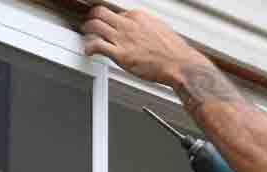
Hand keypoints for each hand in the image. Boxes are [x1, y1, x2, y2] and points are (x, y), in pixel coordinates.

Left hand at [82, 6, 198, 84]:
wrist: (179, 64)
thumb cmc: (173, 52)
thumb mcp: (158, 29)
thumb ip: (145, 28)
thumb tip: (140, 32)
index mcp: (137, 16)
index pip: (116, 13)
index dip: (111, 21)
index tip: (109, 28)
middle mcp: (128, 24)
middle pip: (100, 12)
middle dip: (93, 18)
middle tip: (91, 26)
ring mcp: (123, 39)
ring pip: (94, 25)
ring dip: (87, 31)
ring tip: (88, 37)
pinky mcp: (121, 54)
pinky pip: (97, 45)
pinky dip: (89, 47)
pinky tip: (89, 52)